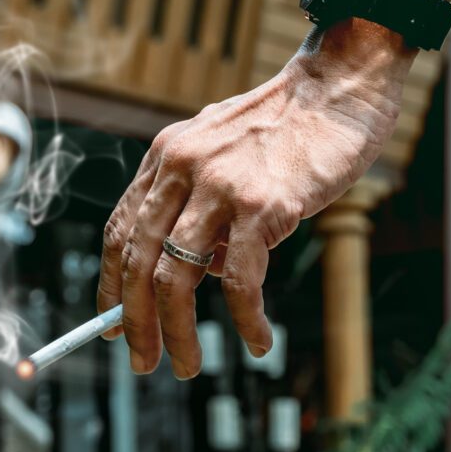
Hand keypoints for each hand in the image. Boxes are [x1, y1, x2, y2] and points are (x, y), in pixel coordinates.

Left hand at [98, 21, 414, 378]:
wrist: (340, 86)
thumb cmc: (290, 124)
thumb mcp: (224, 152)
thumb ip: (200, 199)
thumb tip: (199, 267)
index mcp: (166, 157)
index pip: (120, 231)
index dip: (111, 284)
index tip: (111, 323)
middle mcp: (181, 171)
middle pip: (138, 262)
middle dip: (135, 323)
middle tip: (142, 362)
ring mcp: (220, 188)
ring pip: (176, 278)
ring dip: (177, 333)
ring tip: (188, 365)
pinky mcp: (263, 206)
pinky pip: (241, 282)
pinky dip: (246, 321)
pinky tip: (258, 341)